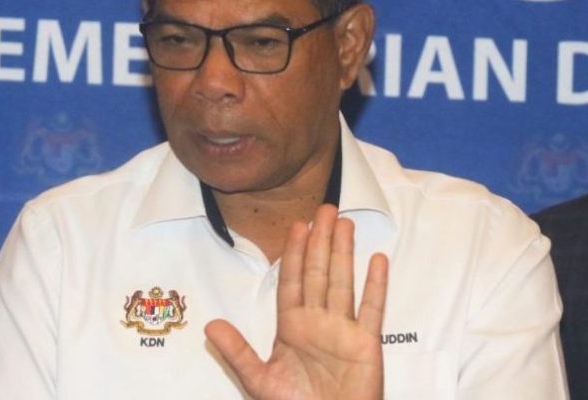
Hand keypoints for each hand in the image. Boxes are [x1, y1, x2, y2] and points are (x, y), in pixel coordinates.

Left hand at [206, 204, 387, 399]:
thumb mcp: (259, 380)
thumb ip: (237, 352)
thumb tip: (210, 325)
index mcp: (292, 327)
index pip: (293, 280)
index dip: (295, 252)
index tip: (297, 225)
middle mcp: (318, 323)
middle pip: (319, 273)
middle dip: (320, 241)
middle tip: (324, 208)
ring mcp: (343, 331)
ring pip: (343, 282)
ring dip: (344, 252)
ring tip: (346, 222)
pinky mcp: (366, 344)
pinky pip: (371, 309)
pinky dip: (375, 285)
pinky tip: (377, 260)